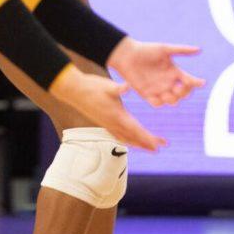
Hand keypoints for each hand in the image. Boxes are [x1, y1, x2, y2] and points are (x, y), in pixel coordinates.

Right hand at [51, 67, 166, 151]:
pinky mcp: (103, 122)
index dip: (149, 139)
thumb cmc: (92, 87)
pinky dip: (127, 139)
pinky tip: (129, 138)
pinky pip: (118, 136)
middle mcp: (113, 124)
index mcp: (118, 116)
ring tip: (148, 147)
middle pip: (133, 138)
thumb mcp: (109, 86)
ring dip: (138, 143)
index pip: (137, 131)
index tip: (159, 145)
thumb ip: (120, 88)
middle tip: (159, 148)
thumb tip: (129, 86)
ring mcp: (107, 124)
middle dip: (147, 144)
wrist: (74, 91)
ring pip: (126, 139)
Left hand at [108, 38, 204, 107]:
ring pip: (172, 101)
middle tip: (179, 87)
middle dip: (184, 93)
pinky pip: (157, 103)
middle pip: (183, 94)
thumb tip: (200, 49)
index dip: (196, 83)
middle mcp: (169, 82)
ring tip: (167, 93)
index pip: (190, 81)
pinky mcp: (148, 95)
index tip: (202, 82)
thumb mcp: (165, 49)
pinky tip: (157, 96)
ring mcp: (159, 89)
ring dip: (172, 99)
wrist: (127, 55)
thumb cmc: (147, 50)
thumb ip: (182, 50)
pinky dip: (159, 102)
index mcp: (175, 72)